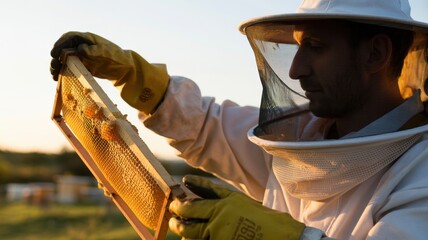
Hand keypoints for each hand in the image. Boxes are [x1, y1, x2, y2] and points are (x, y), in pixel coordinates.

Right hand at [50, 31, 169, 113]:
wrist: (125, 68)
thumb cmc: (118, 57)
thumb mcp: (108, 53)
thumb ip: (95, 51)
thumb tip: (80, 49)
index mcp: (87, 39)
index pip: (70, 37)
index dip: (61, 44)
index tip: (55, 53)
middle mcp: (82, 45)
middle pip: (64, 48)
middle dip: (56, 57)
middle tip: (53, 67)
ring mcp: (82, 56)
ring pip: (65, 59)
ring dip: (58, 65)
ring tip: (54, 74)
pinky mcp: (83, 65)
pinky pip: (70, 67)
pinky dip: (64, 72)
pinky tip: (59, 78)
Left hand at [169, 175, 305, 239]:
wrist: (281, 237)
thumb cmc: (267, 223)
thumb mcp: (245, 205)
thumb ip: (225, 202)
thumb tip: (205, 201)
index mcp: (229, 200)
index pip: (206, 190)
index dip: (195, 184)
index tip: (184, 180)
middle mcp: (220, 213)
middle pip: (191, 210)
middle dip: (178, 209)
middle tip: (173, 209)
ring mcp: (218, 231)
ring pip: (191, 230)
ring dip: (181, 228)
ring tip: (175, 225)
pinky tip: (187, 239)